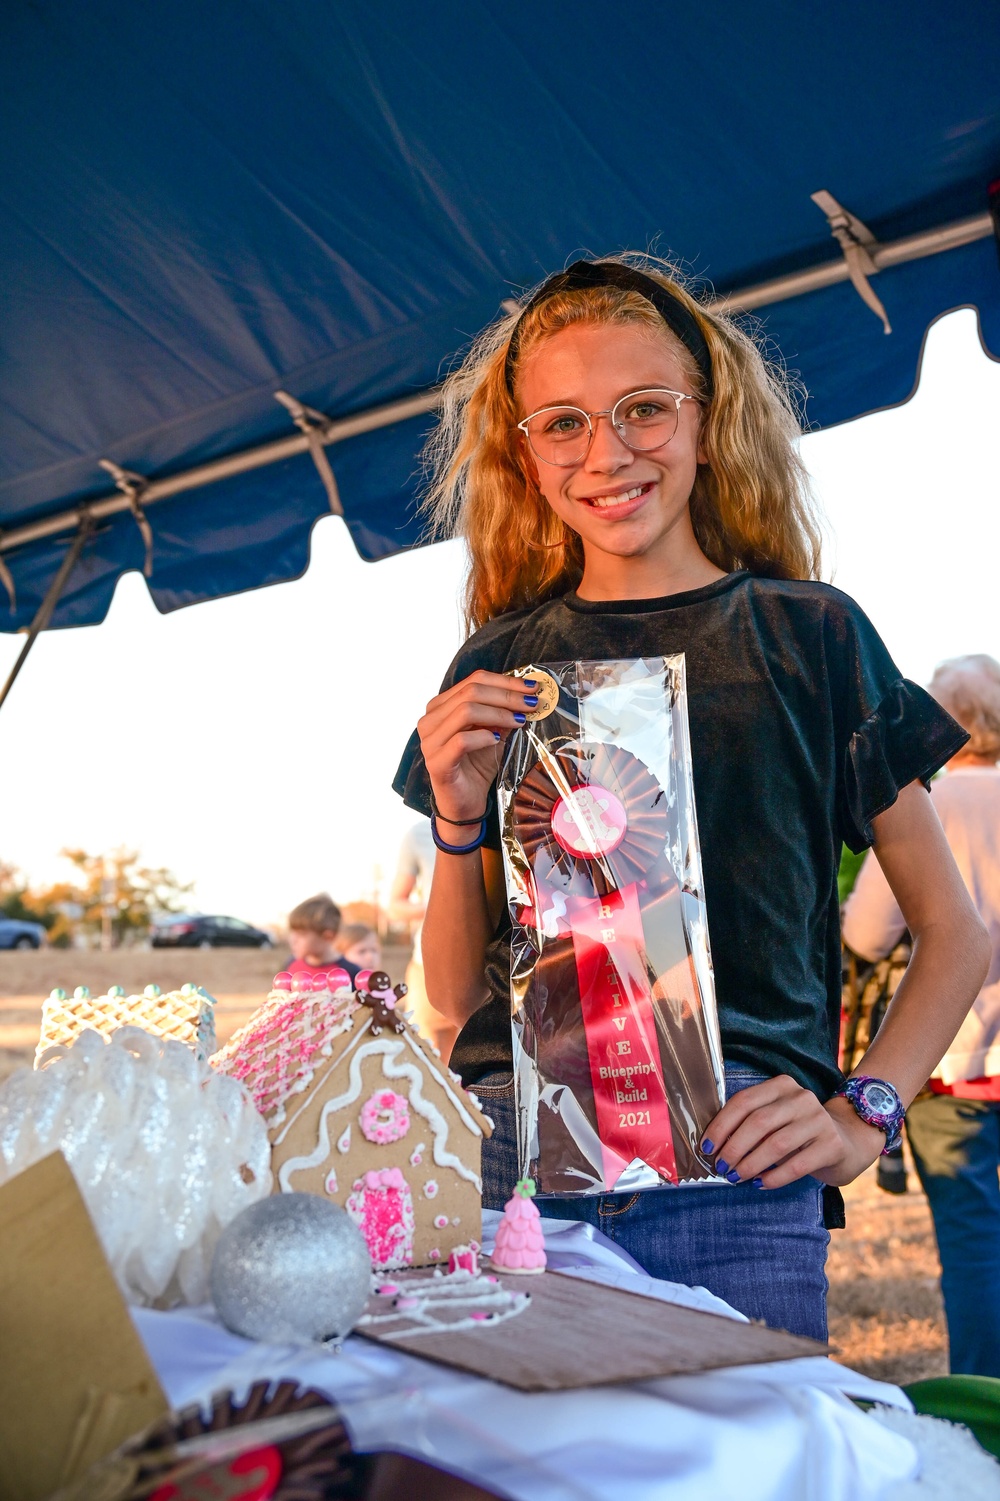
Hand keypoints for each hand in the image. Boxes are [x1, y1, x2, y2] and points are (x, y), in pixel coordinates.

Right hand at [418, 670, 537, 829]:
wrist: (465, 804)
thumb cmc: (476, 767)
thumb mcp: (493, 733)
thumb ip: (502, 713)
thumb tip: (527, 695)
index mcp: (440, 707)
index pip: (473, 681)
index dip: (505, 681)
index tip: (532, 687)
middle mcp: (430, 720)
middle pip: (471, 692)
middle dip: (507, 696)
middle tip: (531, 704)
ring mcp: (430, 741)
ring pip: (465, 711)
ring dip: (498, 714)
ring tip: (519, 721)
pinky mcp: (436, 762)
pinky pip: (461, 740)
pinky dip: (484, 736)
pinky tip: (498, 739)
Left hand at [700, 1075, 887, 1188]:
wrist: (848, 1141)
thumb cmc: (799, 1132)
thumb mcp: (777, 1119)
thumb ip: (751, 1125)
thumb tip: (716, 1148)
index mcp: (782, 1086)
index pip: (744, 1102)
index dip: (722, 1125)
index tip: (707, 1147)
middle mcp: (801, 1098)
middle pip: (758, 1122)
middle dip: (734, 1148)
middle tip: (721, 1167)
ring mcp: (819, 1120)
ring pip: (776, 1144)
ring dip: (750, 1164)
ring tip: (736, 1177)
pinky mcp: (832, 1145)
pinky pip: (796, 1165)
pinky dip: (774, 1177)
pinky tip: (760, 1184)